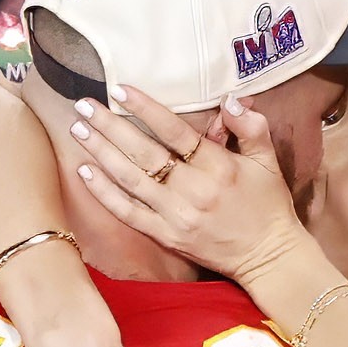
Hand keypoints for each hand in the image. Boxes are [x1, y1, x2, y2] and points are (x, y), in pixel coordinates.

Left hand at [68, 86, 305, 287]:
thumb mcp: (268, 161)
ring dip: (101, 153)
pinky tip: (85, 173)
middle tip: (83, 105)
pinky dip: (105, 194)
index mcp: (218, 166)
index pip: (175, 131)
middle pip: (143, 152)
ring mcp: (176, 215)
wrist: (268, 256)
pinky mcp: (166, 236)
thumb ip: (250, 128)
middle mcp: (193, 189)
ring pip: (130, 180)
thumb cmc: (268, 205)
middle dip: (110, 126)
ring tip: (78, 130)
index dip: (145, 109)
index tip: (119, 90)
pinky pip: (129, 213)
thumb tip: (230, 100)